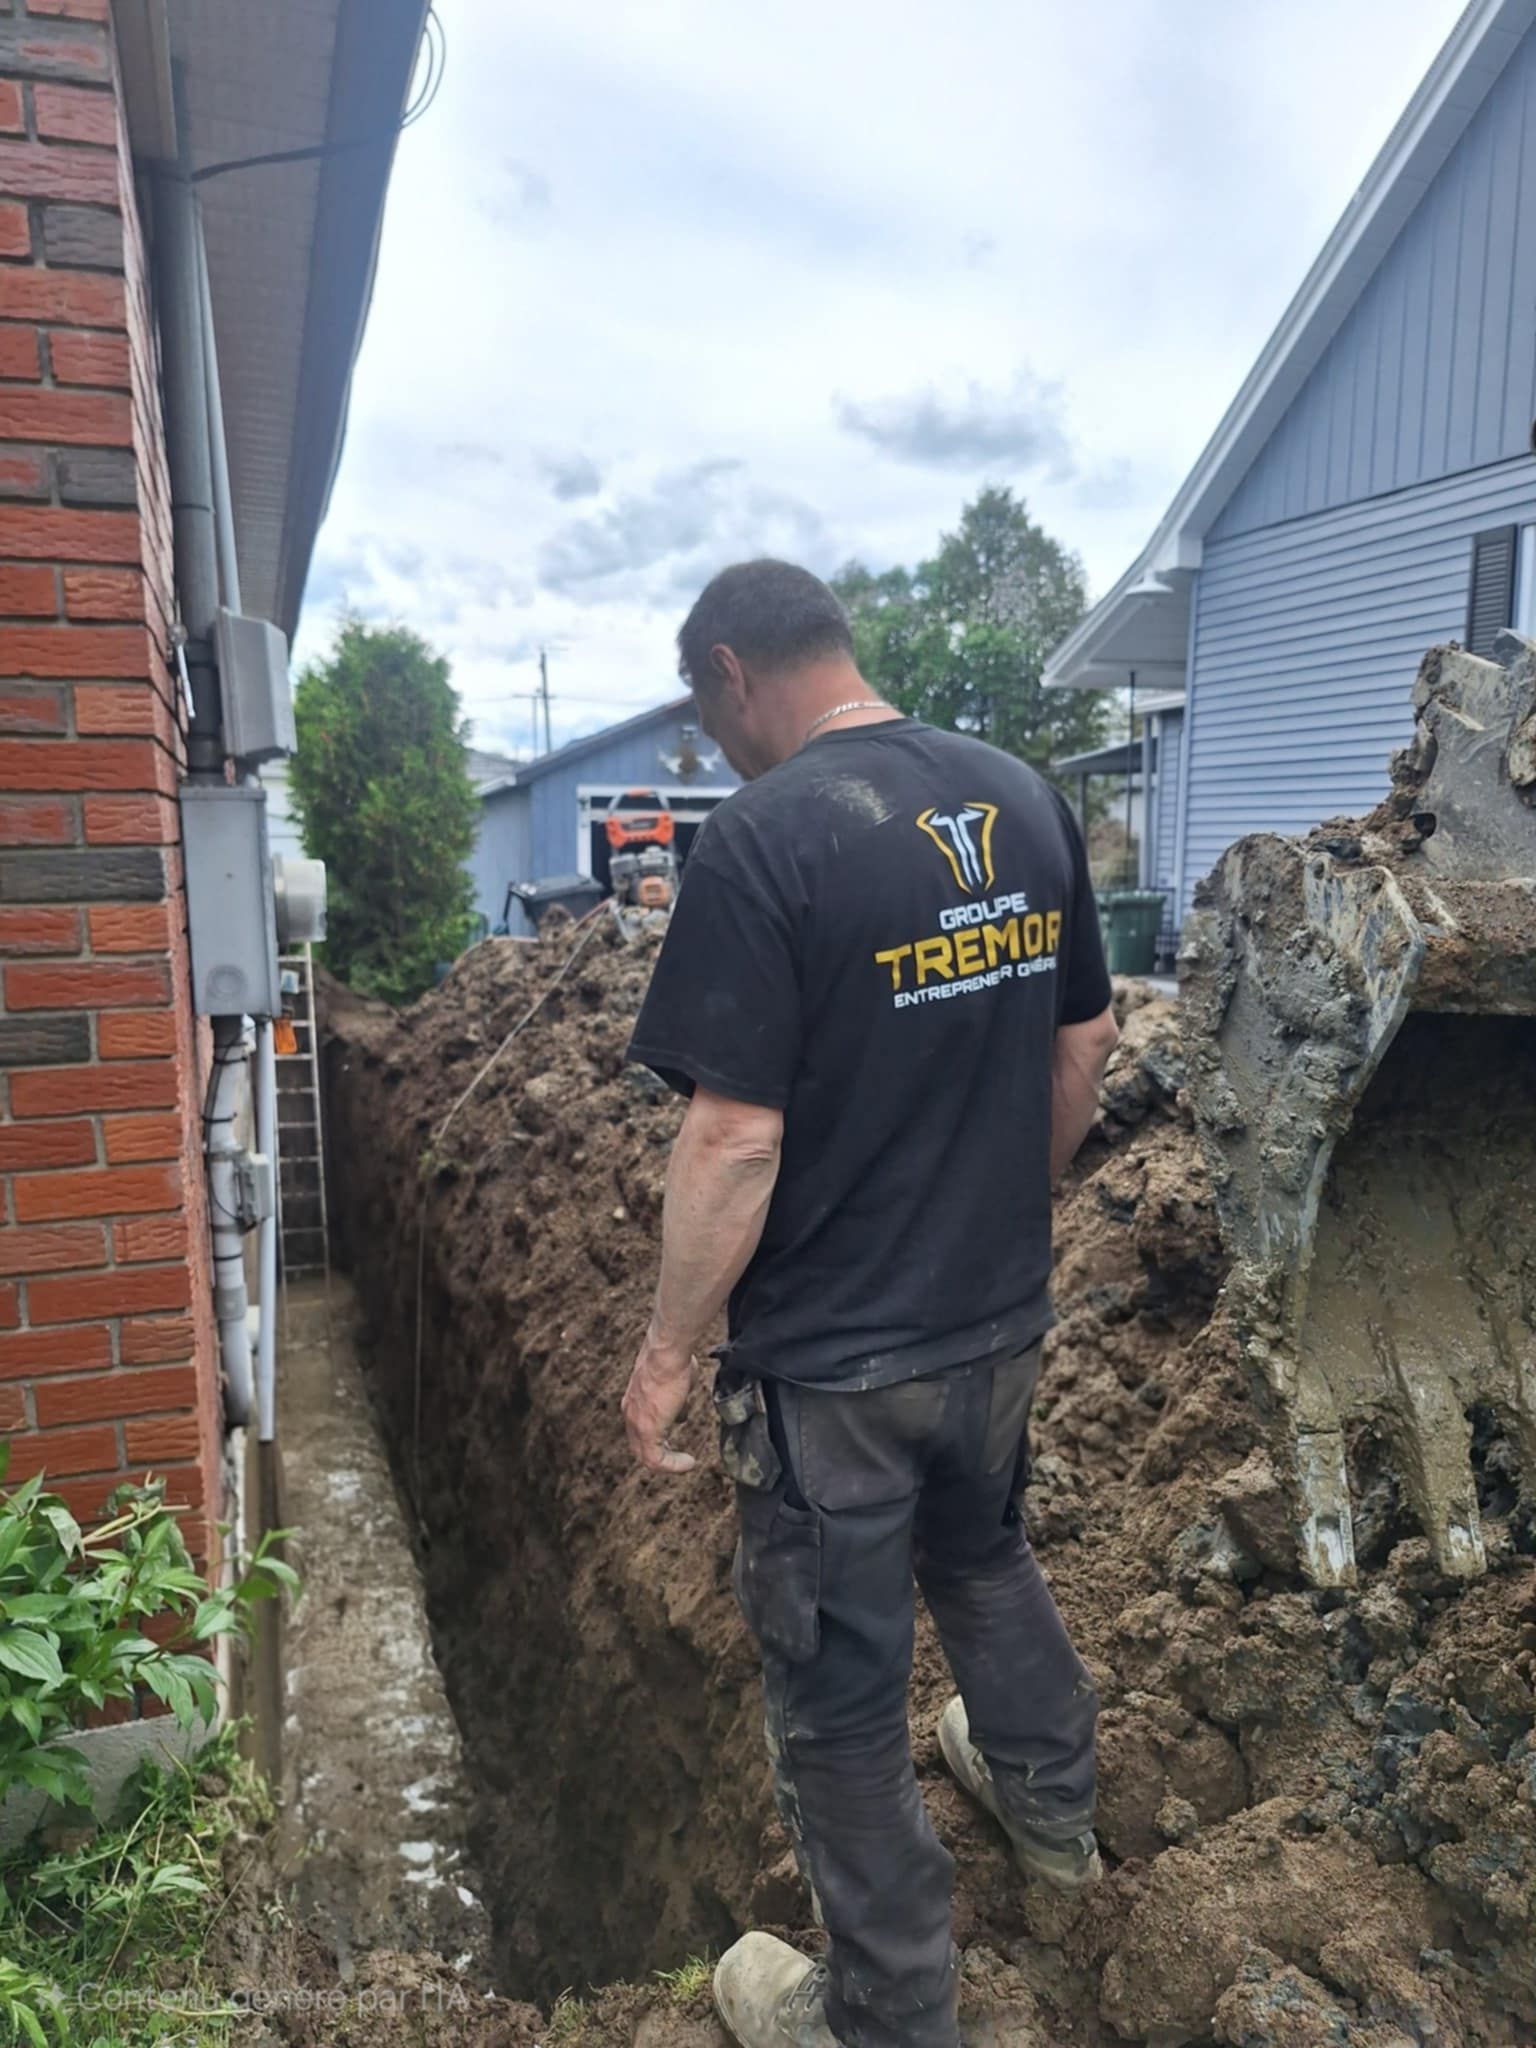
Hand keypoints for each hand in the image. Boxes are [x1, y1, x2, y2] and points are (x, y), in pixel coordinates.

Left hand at [622, 1337, 696, 1473]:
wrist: (667, 1354)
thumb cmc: (673, 1360)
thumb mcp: (675, 1383)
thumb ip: (676, 1399)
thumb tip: (682, 1408)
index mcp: (634, 1400)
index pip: (640, 1426)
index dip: (657, 1435)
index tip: (675, 1436)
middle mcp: (631, 1413)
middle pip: (639, 1444)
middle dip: (660, 1452)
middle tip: (677, 1457)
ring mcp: (636, 1423)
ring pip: (646, 1455)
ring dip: (667, 1462)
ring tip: (686, 1463)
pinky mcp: (647, 1431)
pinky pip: (655, 1460)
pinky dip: (672, 1465)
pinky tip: (689, 1463)